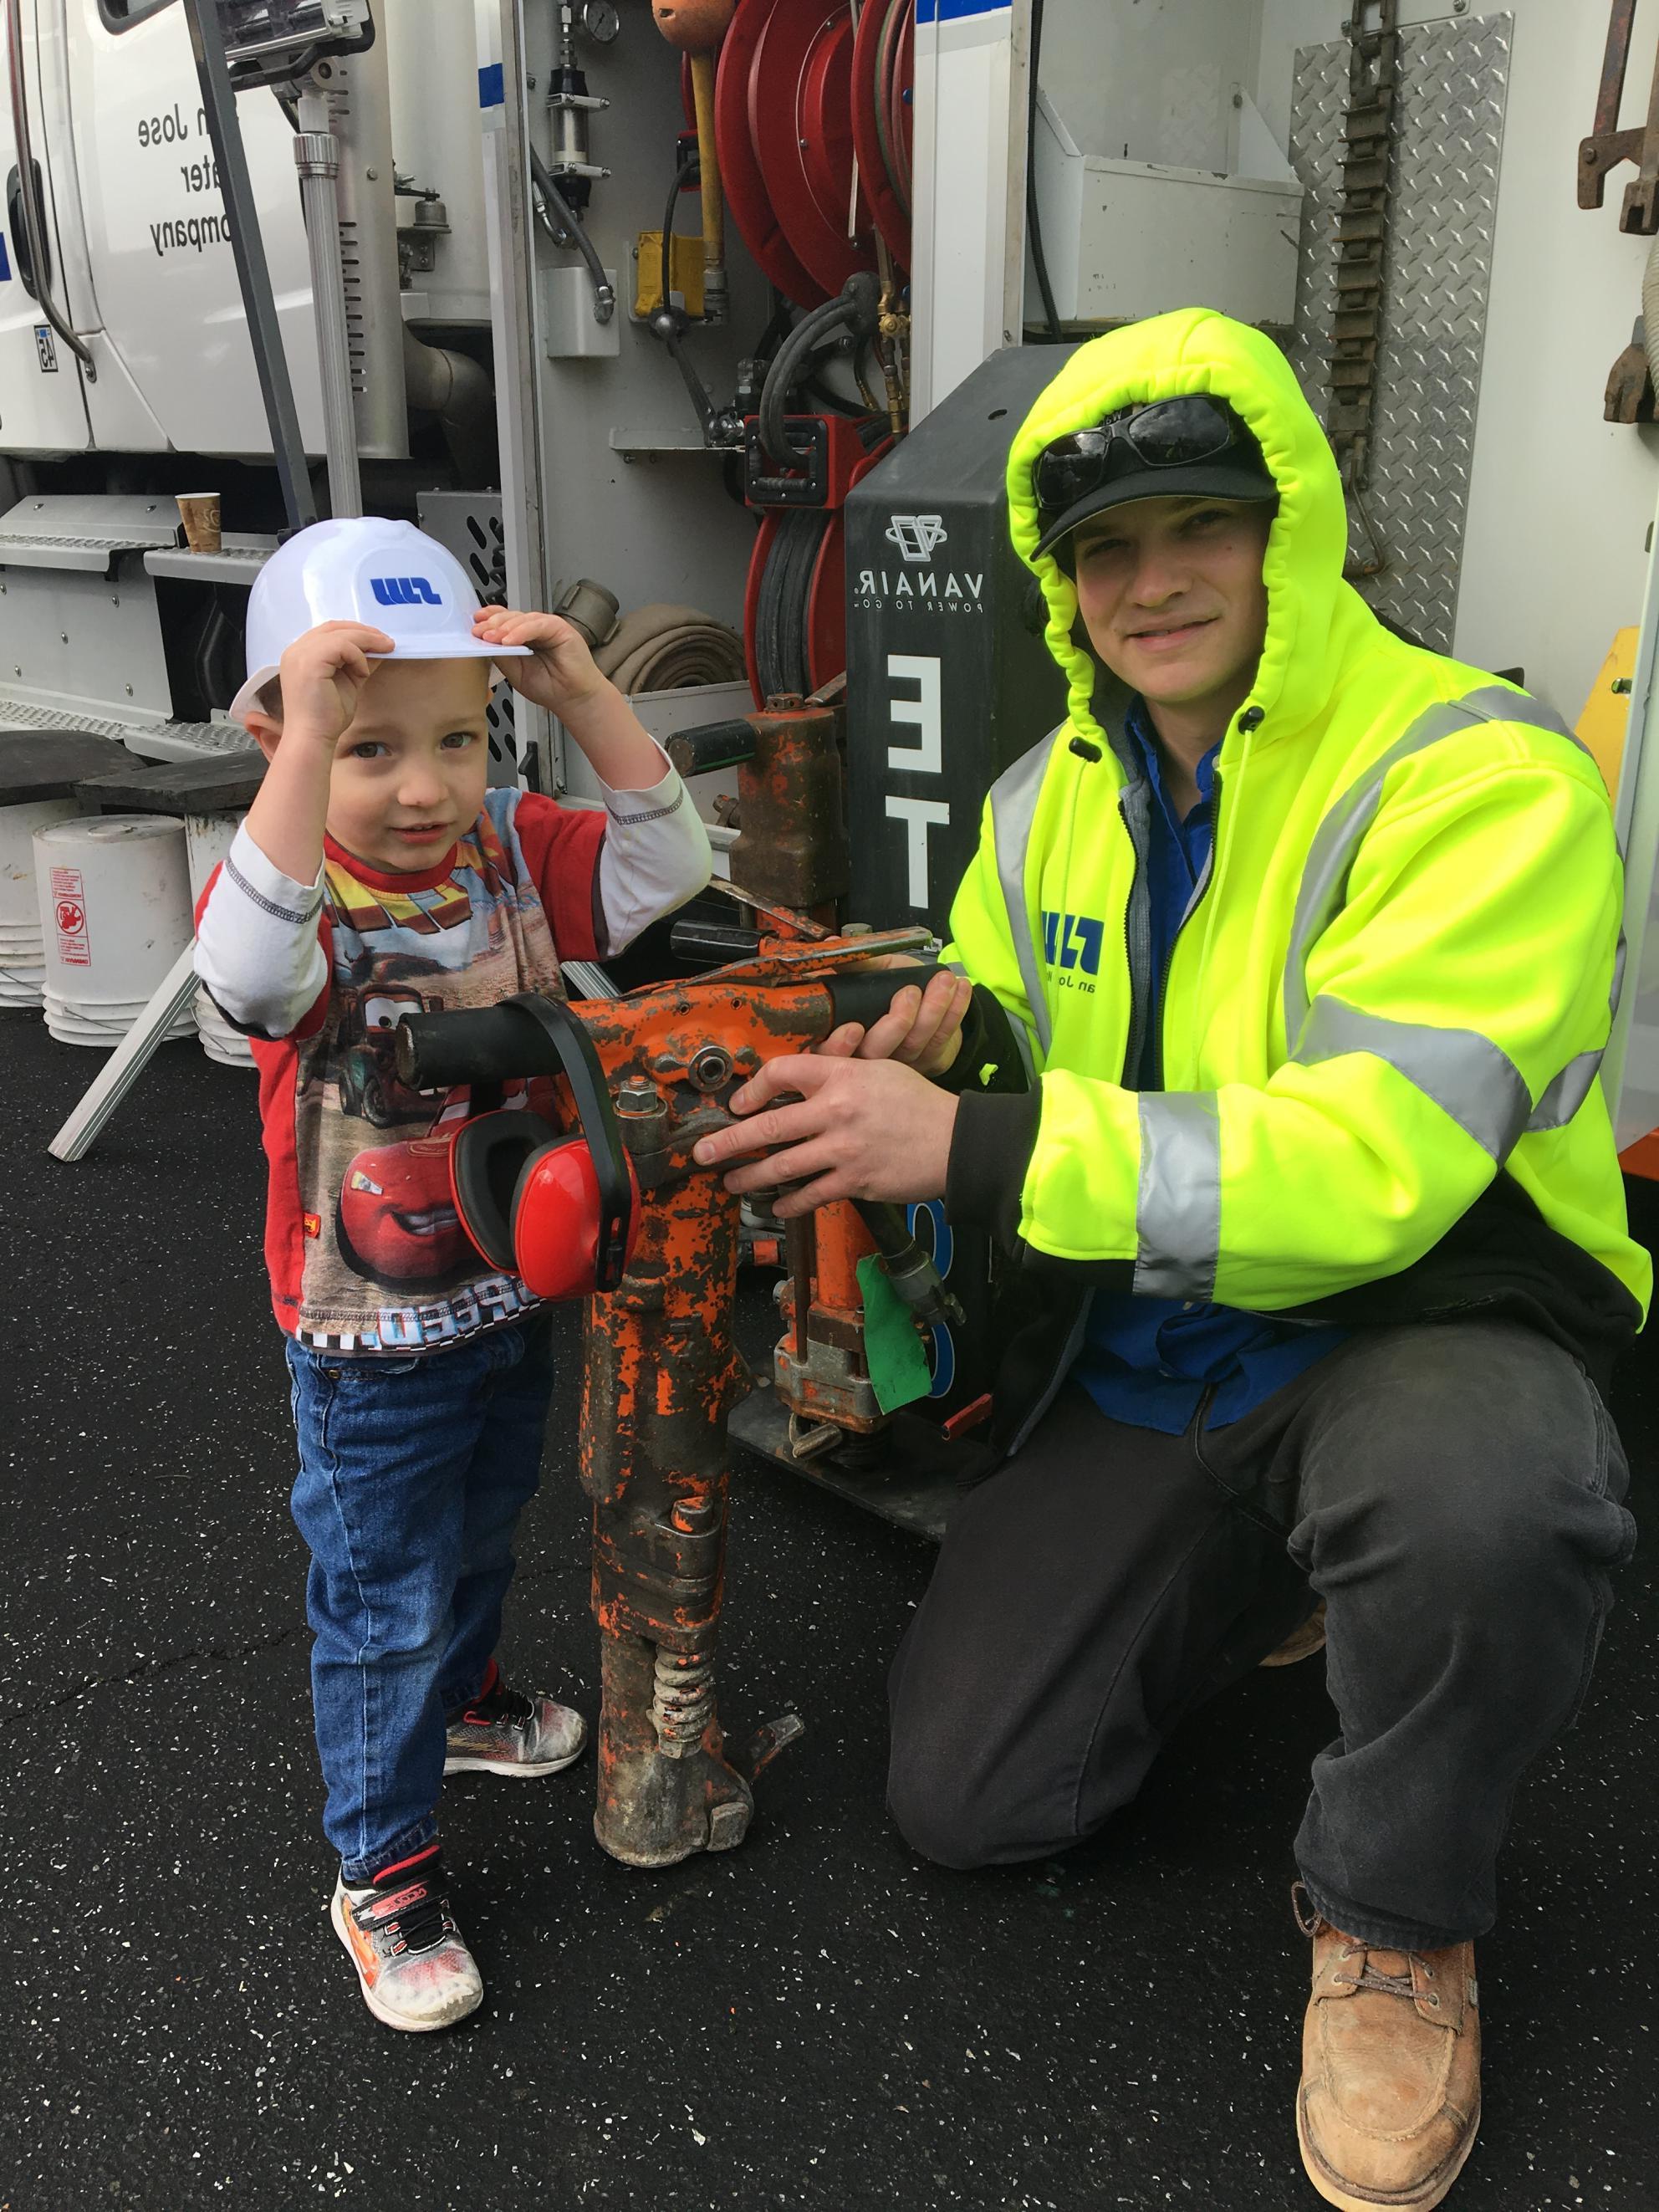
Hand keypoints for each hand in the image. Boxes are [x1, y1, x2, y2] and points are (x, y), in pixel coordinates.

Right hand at [277, 621, 395, 747]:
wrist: (313, 738)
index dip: (355, 631)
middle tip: (387, 642)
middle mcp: (296, 650)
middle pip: (334, 627)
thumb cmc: (327, 717)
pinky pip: (341, 646)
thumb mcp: (348, 681)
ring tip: (385, 652)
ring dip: (367, 641)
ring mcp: (300, 654)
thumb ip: (358, 663)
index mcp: (301, 654)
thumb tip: (379, 648)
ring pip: (340, 633)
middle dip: (364, 631)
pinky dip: (358, 657)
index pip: (329, 631)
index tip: (378, 639)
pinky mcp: (309, 662)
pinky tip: (362, 673)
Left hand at [473, 606, 608, 720]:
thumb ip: (502, 655)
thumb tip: (484, 642)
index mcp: (524, 637)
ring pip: (522, 619)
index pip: (504, 621)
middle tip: (478, 632)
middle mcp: (535, 629)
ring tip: (491, 638)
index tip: (474, 624)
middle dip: (492, 624)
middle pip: (511, 617)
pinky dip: (522, 631)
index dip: (489, 620)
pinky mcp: (560, 628)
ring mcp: (548, 627)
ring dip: (504, 627)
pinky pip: (537, 625)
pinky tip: (509, 641)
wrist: (573, 700)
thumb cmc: (550, 688)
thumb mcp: (515, 672)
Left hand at [691, 1054, 958, 1217]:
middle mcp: (835, 1110)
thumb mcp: (878, 1070)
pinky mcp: (854, 1181)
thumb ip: (838, 1073)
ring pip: (782, 1167)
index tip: (738, 1105)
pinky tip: (777, 1207)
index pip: (781, 1073)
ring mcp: (843, 1149)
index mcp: (840, 1075)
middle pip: (768, 1126)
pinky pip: (811, 1194)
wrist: (956, 1141)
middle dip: (728, 1141)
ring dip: (750, 1178)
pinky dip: (790, 1203)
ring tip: (730, 1183)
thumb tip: (800, 1086)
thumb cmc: (918, 1102)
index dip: (752, 1090)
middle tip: (701, 1153)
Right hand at [816, 964, 971, 1076]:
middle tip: (910, 992)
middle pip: (876, 1053)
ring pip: (914, 1044)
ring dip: (933, 1009)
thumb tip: (834, 943)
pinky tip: (960, 989)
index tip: (854, 1027)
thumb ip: (855, 963)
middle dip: (897, 1022)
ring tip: (944, 980)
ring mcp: (900, 1063)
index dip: (839, 1046)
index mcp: (843, 1035)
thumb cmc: (893, 988)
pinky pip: (941, 1039)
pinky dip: (955, 1012)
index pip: (830, 1053)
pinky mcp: (928, 1061)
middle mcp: (869, 1055)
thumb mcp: (872, 972)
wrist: (928, 1000)